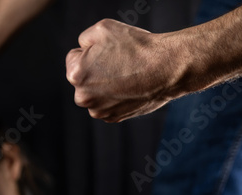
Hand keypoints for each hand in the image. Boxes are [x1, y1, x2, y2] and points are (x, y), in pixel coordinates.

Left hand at [66, 19, 181, 122]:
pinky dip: (116, 97)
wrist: (167, 68)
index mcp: (75, 74)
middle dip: (95, 70)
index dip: (92, 51)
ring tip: (126, 76)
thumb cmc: (136, 46)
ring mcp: (98, 110)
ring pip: (95, 92)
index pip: (74, 57)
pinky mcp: (113, 118)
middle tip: (119, 63)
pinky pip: (108, 104)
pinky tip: (130, 88)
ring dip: (105, 85)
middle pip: (83, 78)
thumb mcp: (102, 29)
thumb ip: (83, 40)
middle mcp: (82, 97)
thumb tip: (81, 50)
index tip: (110, 51)